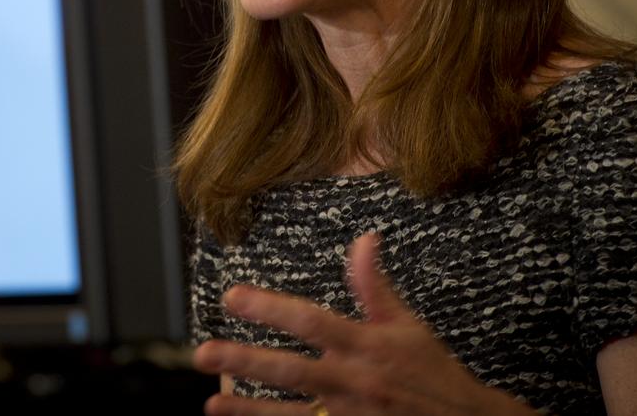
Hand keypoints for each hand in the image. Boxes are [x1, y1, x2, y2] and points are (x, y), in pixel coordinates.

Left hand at [192, 233, 534, 414]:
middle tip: (203, 353)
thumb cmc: (433, 373)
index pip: (310, 321)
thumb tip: (363, 239)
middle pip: (290, 371)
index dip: (270, 308)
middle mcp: (352, 382)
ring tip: (211, 405)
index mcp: (364, 346)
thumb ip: (374, 285)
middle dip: (244, 362)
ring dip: (249, 412)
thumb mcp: (407, 325)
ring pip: (291, 414)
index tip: (233, 296)